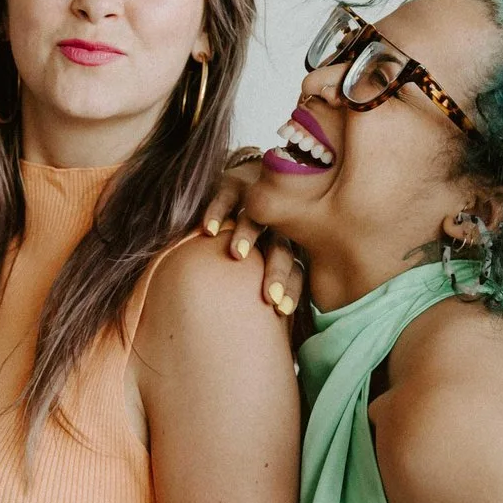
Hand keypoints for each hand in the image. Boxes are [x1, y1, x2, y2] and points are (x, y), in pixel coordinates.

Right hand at [201, 154, 305, 318]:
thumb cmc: (256, 227)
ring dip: (246, 237)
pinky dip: (217, 213)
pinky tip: (208, 231)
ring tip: (236, 255)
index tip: (282, 311)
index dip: (289, 288)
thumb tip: (260, 330)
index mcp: (287, 242)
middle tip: (268, 297)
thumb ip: (260, 284)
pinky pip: (226, 198)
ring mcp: (255, 201)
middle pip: (279, 248)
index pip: (294, 268)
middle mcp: (276, 223)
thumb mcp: (263, 253)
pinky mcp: (233, 183)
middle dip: (275, 272)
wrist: (256, 172)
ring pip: (255, 220)